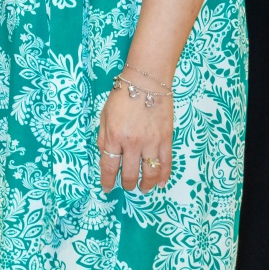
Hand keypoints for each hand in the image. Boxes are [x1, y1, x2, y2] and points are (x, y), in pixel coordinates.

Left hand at [97, 67, 173, 193]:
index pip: (109, 166)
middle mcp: (131, 142)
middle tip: (127, 186)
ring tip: (143, 188)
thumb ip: (103, 137)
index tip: (107, 188)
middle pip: (129, 173)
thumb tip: (105, 156)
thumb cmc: (123, 95)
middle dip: (127, 184)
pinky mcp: (166, 139)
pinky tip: (160, 183)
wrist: (146, 80)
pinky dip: (163, 176)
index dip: (107, 181)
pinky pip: (166, 163)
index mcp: (113, 136)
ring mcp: (150, 142)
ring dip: (145, 184)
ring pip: (149, 172)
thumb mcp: (104, 115)